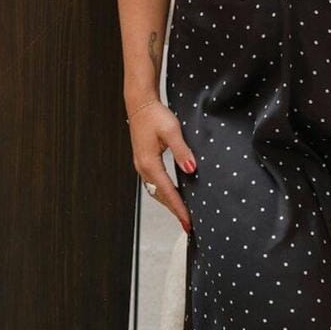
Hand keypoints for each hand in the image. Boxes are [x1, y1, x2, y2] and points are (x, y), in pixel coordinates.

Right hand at [126, 93, 196, 233]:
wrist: (140, 104)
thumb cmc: (155, 115)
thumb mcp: (172, 131)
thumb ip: (182, 151)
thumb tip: (191, 169)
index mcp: (150, 163)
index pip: (168, 192)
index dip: (179, 208)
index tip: (188, 222)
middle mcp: (143, 168)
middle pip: (160, 196)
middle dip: (174, 211)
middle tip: (188, 225)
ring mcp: (142, 166)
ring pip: (156, 191)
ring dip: (169, 203)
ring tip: (182, 214)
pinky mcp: (144, 162)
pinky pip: (154, 183)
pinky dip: (165, 193)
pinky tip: (174, 195)